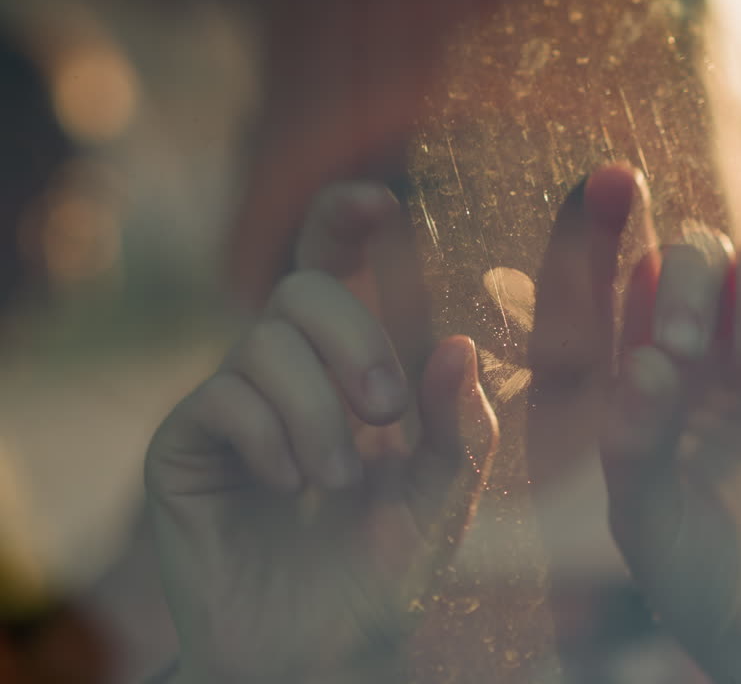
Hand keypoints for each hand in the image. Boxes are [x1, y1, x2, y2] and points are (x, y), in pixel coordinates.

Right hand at [145, 184, 496, 683]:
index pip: (338, 268)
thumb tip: (456, 345)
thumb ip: (457, 427)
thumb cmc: (380, 570)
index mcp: (350, 369)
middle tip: (388, 412)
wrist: (314, 654)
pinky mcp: (184, 446)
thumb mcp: (440, 497)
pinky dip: (270, 438)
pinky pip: (220, 397)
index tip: (380, 202)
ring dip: (318, 411)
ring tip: (339, 480)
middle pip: (302, 286)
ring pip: (263, 341)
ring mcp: (232, 405)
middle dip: (355, 338)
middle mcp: (287, 373)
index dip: (344, 218)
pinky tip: (288, 487)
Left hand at [600, 223, 740, 682]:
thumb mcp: (643, 518)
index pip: (622, 277)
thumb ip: (633, 439)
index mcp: (643, 373)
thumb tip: (647, 360)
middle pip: (700, 252)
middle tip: (686, 344)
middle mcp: (706, 354)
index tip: (609, 182)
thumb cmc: (698, 579)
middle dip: (691, 273)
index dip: (609, 223)